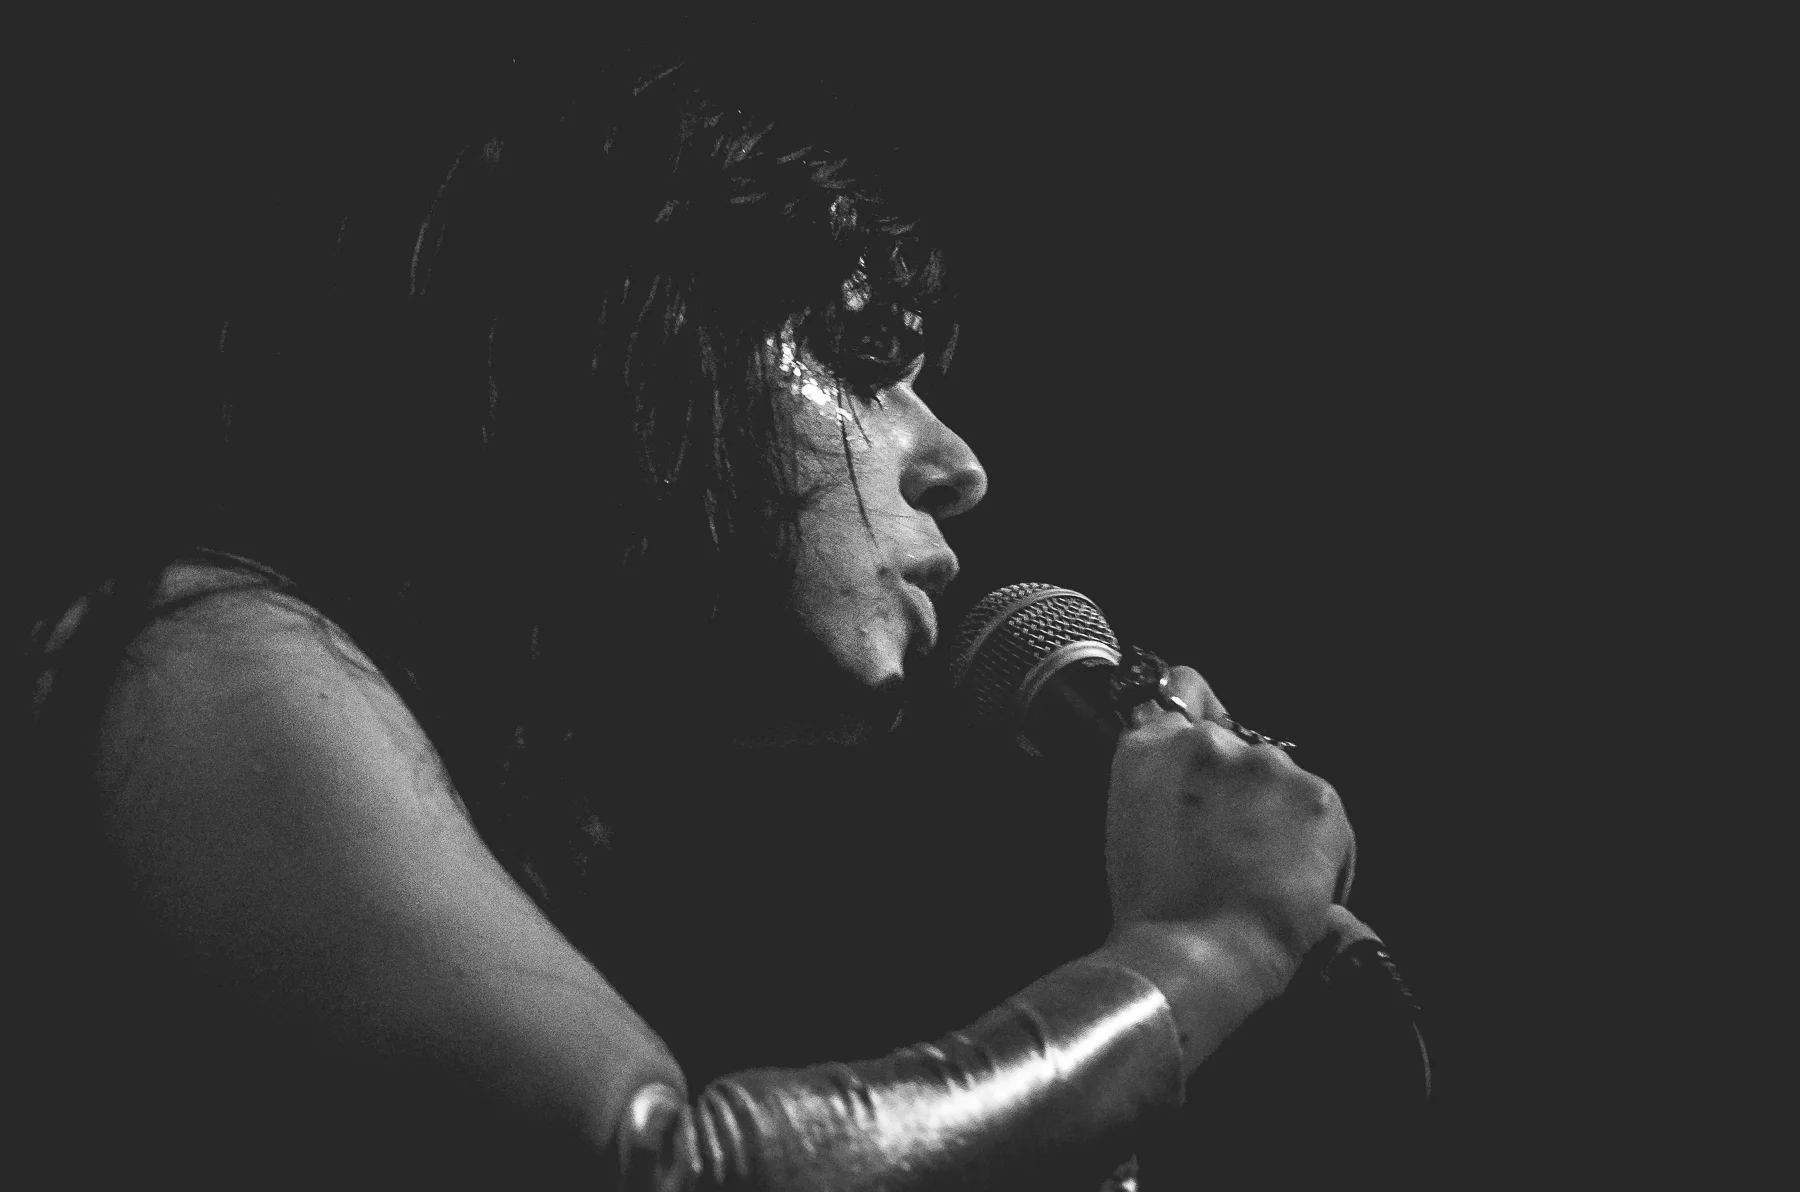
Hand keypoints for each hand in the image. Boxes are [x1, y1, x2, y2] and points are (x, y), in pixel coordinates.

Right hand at [1104, 666, 1353, 997]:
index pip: (1183, 690)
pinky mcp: (1316, 793)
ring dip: (1281, 817)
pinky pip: (1324, 815)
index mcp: (1149, 750)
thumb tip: (1192, 782)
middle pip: (1241, 747)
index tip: (1213, 725)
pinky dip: (1319, 848)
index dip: (1201, 708)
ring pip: (1284, 782)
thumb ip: (1160, 784)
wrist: (1198, 953)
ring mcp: (1264, 764)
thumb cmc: (1156, 911)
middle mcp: (1207, 742)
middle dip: (1246, 788)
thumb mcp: (1130, 830)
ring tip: (1262, 876)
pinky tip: (1292, 884)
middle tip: (1237, 846)